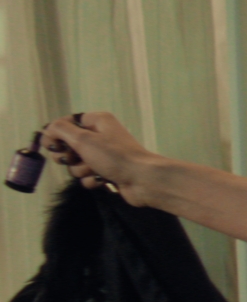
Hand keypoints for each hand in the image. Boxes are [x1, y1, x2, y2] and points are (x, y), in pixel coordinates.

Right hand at [40, 112, 165, 206]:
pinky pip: (87, 175)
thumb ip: (61, 131)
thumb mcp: (83, 139)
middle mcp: (102, 136)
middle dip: (68, 155)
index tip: (49, 144)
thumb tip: (49, 129)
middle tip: (72, 158)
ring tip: (94, 169)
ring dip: (81, 169)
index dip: (56, 133)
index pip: (68, 121)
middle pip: (70, 144)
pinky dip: (91, 179)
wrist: (142, 180)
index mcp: (98, 121)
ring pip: (77, 162)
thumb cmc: (114, 156)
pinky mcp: (107, 172)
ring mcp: (105, 156)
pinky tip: (102, 180)